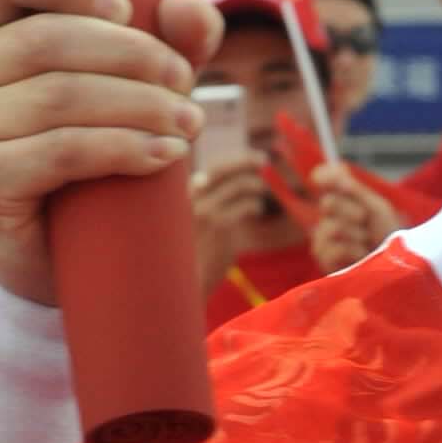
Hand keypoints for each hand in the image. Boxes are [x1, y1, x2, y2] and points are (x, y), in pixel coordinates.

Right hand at [0, 0, 216, 309]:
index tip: (126, 8)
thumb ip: (169, 41)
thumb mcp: (134, 84)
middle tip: (184, 85)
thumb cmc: (87, 152)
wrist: (53, 255)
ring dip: (139, 106)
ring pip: (58, 96)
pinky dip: (122, 149)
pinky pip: (58, 150)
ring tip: (186, 124)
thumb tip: (188, 9)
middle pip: (46, 40)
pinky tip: (163, 155)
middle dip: (132, 56)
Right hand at [191, 155, 271, 296]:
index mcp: (178, 194)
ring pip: (239, 185)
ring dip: (255, 185)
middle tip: (263, 160)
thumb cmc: (186, 255)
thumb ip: (203, 199)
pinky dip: (255, 204)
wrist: (179, 285)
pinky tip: (256, 209)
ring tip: (260, 191)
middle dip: (246, 161)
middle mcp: (188, 198)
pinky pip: (246, 205)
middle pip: (223, 168)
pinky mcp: (219, 225)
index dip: (233, 160)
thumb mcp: (188, 221)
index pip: (210, 167)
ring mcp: (203, 210)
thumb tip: (228, 179)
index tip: (250, 157)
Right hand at [309, 162, 398, 275]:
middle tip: (365, 221)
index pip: (323, 177)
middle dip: (353, 212)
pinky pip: (335, 248)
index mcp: (341, 197)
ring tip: (367, 243)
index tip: (334, 177)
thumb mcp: (376, 208)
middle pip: (328, 203)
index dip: (326, 176)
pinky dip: (354, 252)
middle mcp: (327, 214)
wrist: (395, 264)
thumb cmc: (386, 234)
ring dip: (357, 236)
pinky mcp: (324, 258)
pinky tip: (361, 257)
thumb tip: (337, 167)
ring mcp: (322, 237)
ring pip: (332, 228)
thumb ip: (355, 189)